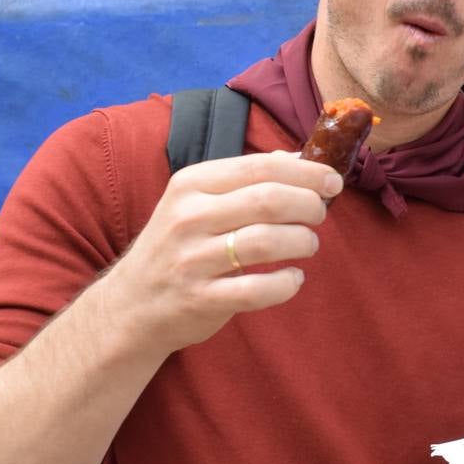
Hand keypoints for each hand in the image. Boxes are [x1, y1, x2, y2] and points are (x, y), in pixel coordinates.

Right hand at [103, 150, 343, 351]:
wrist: (131, 305)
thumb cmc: (177, 247)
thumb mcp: (196, 202)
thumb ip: (243, 180)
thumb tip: (296, 158)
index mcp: (191, 184)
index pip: (260, 167)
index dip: (306, 173)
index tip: (332, 182)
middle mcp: (188, 217)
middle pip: (269, 199)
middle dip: (309, 205)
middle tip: (320, 215)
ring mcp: (192, 259)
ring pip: (266, 241)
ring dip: (302, 241)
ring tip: (308, 244)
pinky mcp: (200, 299)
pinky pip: (257, 290)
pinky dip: (286, 284)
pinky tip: (293, 279)